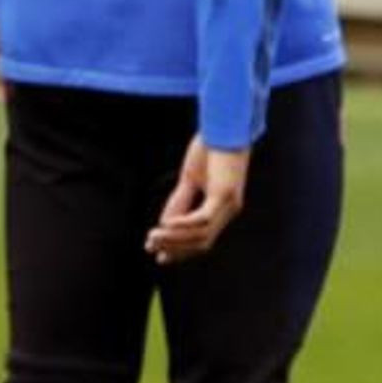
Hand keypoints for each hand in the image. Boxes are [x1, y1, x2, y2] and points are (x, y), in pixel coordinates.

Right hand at [147, 136, 248, 263]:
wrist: (226, 125)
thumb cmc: (211, 148)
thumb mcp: (190, 179)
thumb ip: (180, 202)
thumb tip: (164, 224)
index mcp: (223, 207)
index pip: (203, 238)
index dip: (181, 249)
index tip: (161, 257)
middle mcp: (229, 210)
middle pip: (202, 242)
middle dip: (175, 248)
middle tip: (152, 249)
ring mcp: (229, 204)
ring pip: (201, 235)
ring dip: (174, 239)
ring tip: (153, 238)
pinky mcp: (224, 195)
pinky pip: (202, 220)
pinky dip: (182, 225)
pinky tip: (165, 226)